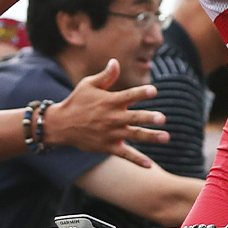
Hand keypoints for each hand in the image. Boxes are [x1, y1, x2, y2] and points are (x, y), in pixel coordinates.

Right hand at [41, 59, 168, 165]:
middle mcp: (111, 118)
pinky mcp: (107, 146)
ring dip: (150, 137)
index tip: (154, 91)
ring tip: (166, 137)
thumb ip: (105, 76)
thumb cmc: (77, 101)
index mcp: (108, 101)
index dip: (140, 93)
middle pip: (133, 118)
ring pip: (133, 135)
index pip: (128, 96)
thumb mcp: (88, 85)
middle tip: (163, 118)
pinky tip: (149, 165)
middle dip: (148, 118)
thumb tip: (115, 61)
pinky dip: (136, 160)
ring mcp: (109, 133)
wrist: (61, 125)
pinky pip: (124, 154)